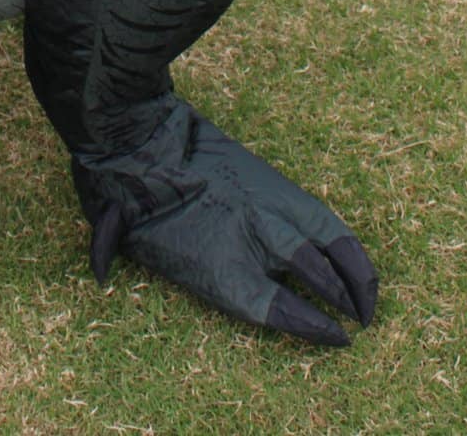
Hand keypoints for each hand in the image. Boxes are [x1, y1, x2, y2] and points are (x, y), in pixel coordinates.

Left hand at [74, 101, 377, 346]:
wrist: (139, 128)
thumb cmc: (120, 183)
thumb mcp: (114, 227)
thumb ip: (113, 253)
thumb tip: (96, 271)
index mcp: (219, 266)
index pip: (279, 308)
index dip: (311, 326)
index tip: (336, 338)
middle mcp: (251, 238)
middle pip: (313, 276)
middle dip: (341, 302)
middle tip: (360, 325)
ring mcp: (266, 206)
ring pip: (325, 244)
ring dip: (354, 274)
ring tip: (369, 300)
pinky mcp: (271, 181)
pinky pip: (319, 216)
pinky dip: (343, 240)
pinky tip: (354, 257)